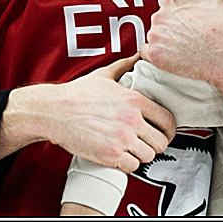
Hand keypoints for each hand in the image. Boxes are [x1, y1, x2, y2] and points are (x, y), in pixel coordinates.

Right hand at [0, 53, 175, 171]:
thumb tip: (138, 54)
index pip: (168, 119)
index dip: (168, 129)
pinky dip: (128, 165)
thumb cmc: (77, 94)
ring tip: (131, 150)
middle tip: (146, 144)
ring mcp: (122, 138)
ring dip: (141, 155)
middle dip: (155, 144)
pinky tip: (121, 158)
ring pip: (149, 156)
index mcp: (135, 100)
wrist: (54, 111)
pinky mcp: (110, 155)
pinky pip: (132, 167)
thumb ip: (125, 65)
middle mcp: (132, 119)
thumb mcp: (104, 75)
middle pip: (161, 142)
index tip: (162, 132)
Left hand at [141, 0, 222, 135]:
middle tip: (188, 35)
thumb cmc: (222, 28)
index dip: (180, 14)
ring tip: (184, 47)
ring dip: (164, 40)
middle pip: (160, 20)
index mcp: (170, 0)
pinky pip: (146, 53)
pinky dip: (156, 54)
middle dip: (171, 27)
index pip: (168, 4)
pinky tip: (171, 56)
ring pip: (154, 36)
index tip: (188, 21)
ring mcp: (155, 36)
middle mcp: (159, 16)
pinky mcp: (155, 55)